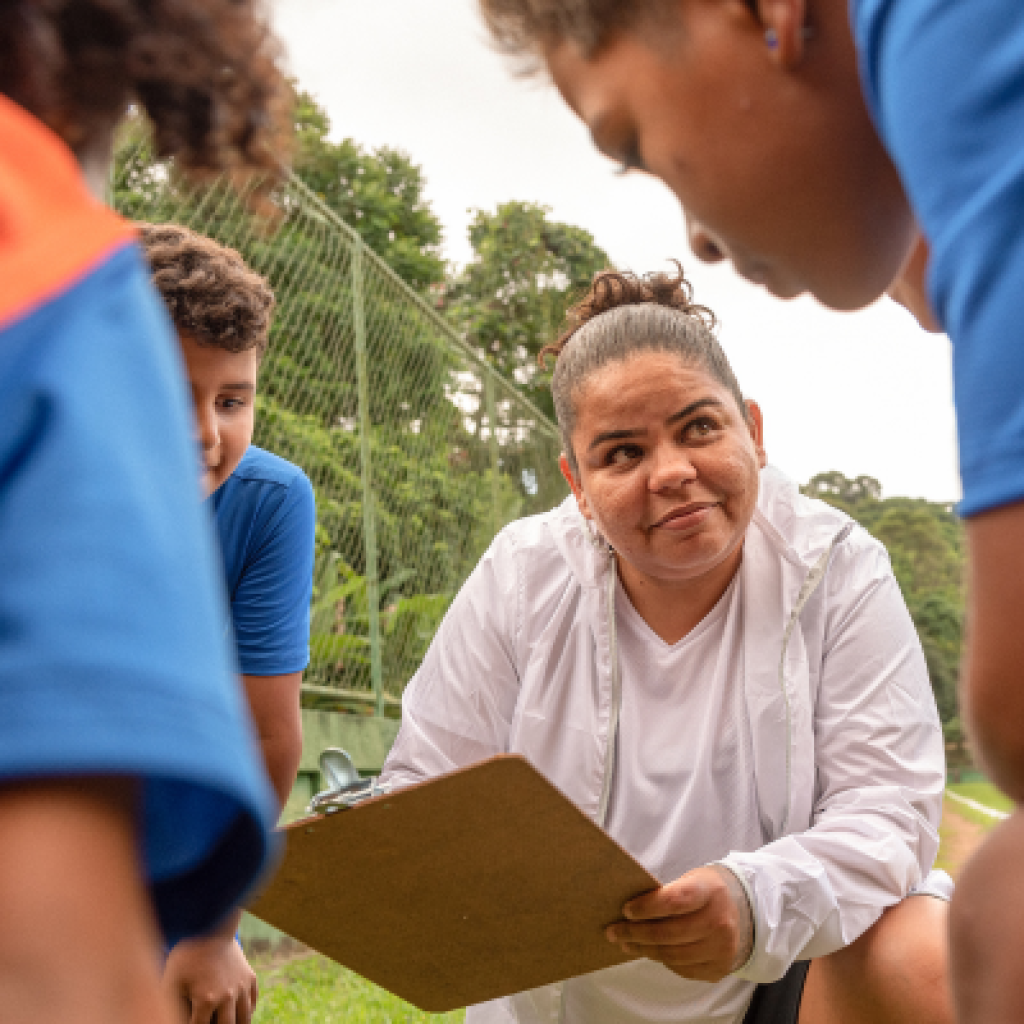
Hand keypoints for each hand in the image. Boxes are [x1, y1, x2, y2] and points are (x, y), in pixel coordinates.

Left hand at [162, 934, 258, 1023]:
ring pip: (244, 1019)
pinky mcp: (250, 978)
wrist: (212, 926)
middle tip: (210, 1021)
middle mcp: (227, 996)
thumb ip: (171, 1007)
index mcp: (206, 1000)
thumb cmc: (187, 956)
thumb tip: (167, 1016)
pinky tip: (237, 1015)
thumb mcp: (170, 981)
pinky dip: (246, 1012)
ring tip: (227, 1022)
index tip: (191, 1019)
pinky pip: (252, 1003)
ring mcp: (242, 987)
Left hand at [605, 864, 753, 982]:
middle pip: (669, 933)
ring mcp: (722, 948)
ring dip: (644, 950)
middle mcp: (720, 921)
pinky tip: (650, 952)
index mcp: (710, 891)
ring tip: (626, 943)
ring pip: (673, 955)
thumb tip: (628, 912)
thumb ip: (665, 894)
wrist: (737, 910)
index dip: (647, 907)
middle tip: (614, 931)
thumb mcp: (689, 881)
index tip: (626, 910)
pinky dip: (663, 961)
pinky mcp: (719, 967)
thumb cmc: (704, 892)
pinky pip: (682, 969)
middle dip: (636, 933)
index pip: (674, 901)